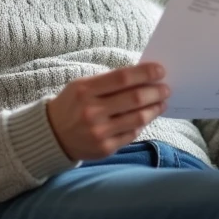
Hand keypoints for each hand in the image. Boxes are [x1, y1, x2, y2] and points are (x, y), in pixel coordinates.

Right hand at [47, 63, 169, 159]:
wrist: (53, 135)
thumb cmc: (73, 105)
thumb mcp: (82, 86)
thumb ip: (109, 80)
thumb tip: (143, 75)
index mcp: (85, 90)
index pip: (122, 78)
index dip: (145, 73)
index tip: (160, 70)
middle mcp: (92, 111)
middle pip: (134, 98)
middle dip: (155, 91)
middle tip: (165, 88)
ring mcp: (99, 132)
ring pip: (138, 118)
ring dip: (154, 108)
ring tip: (161, 102)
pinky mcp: (105, 148)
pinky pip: (132, 134)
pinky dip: (142, 124)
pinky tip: (147, 116)